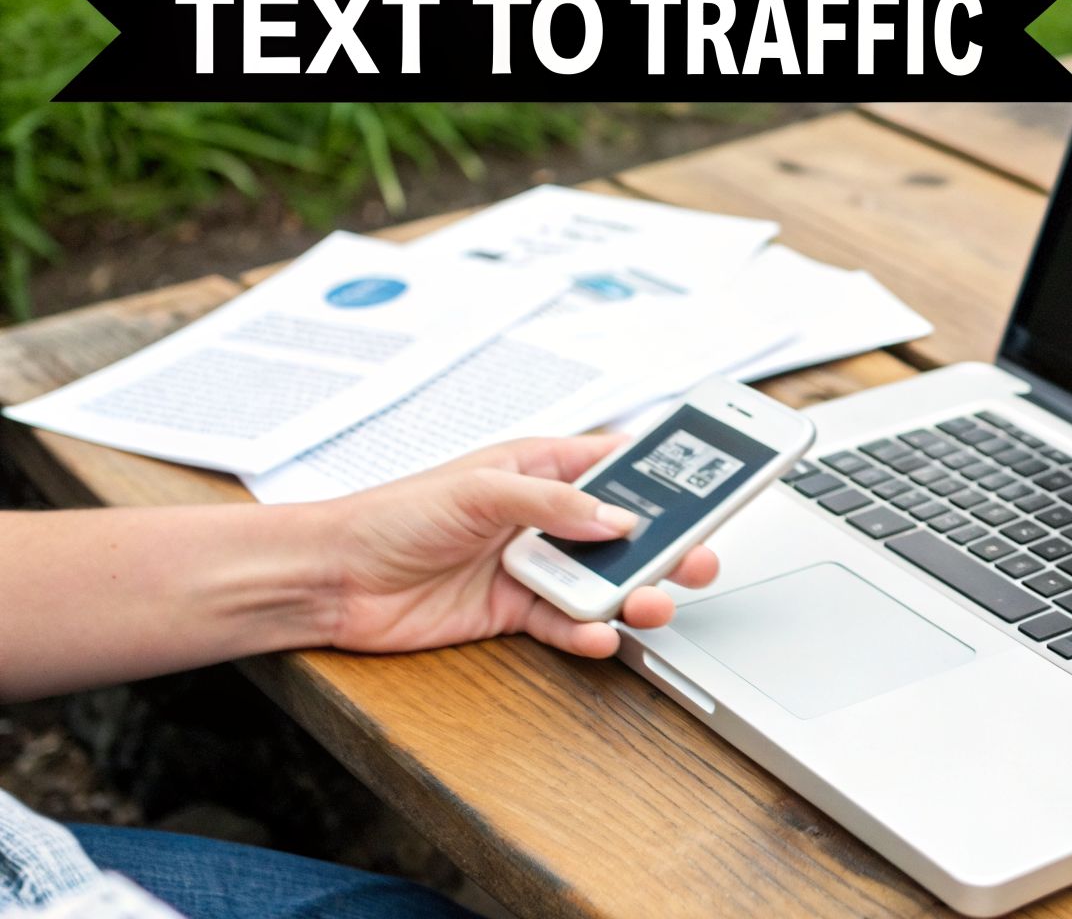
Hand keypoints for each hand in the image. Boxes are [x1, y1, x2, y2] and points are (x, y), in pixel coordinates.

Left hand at [320, 435, 717, 658]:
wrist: (333, 579)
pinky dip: (587, 632)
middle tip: (697, 561)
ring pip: (603, 582)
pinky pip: (567, 623)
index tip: (710, 483)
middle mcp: (543, 518)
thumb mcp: (478, 490)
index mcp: (539, 470)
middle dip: (664, 547)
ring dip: (632, 595)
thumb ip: (553, 504)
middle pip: (624, 532)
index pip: (617, 465)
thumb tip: (615, 520)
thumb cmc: (391, 516)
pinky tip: (596, 634)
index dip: (664, 474)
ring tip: (650, 606)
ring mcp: (532, 566)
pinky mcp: (515, 612)